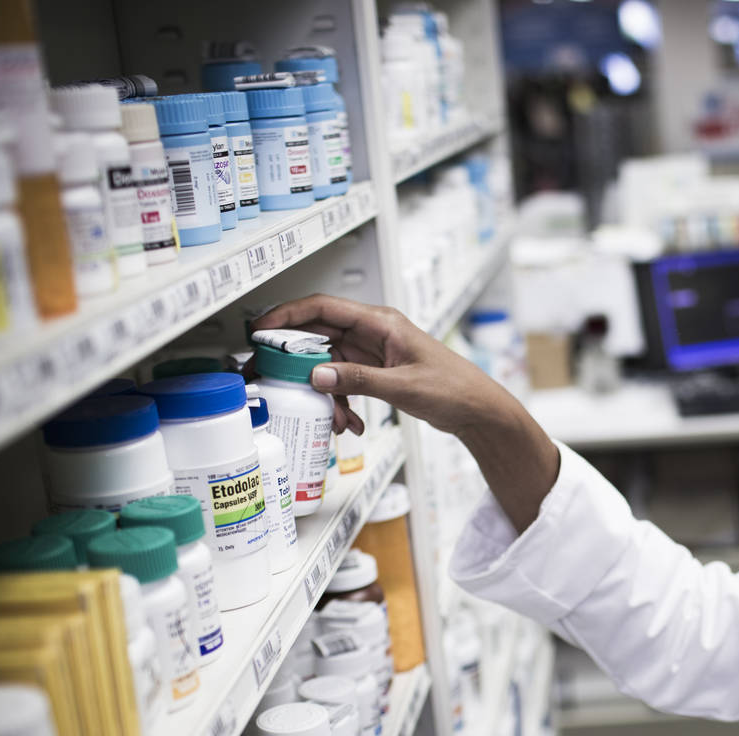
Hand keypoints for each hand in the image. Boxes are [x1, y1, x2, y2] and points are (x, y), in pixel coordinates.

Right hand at [250, 294, 505, 436]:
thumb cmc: (454, 388)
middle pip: (320, 338)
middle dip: (299, 364)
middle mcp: (373, 333)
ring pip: (330, 366)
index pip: (323, 308)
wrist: (477, 410)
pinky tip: (351, 423)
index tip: (261, 327)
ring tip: (335, 419)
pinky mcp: (376, 373)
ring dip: (326, 393)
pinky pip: (344, 383)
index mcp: (381, 323)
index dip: (288, 315)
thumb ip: (358, 380)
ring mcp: (373, 353)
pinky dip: (342, 402)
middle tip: (277, 380)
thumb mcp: (402, 386)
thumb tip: (317, 375)